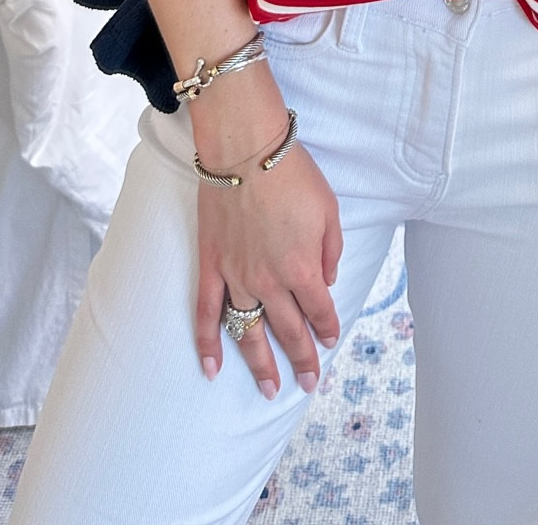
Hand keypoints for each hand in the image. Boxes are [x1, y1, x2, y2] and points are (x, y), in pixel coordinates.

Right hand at [193, 135, 342, 397]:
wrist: (245, 149)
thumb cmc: (292, 173)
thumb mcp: (329, 208)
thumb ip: (331, 251)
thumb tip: (326, 280)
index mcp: (303, 267)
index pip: (320, 311)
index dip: (327, 329)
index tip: (329, 342)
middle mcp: (270, 281)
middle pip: (288, 330)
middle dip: (302, 359)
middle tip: (308, 383)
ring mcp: (237, 276)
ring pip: (249, 331)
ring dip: (260, 364)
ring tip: (270, 389)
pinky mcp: (211, 266)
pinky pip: (206, 313)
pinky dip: (207, 344)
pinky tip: (211, 370)